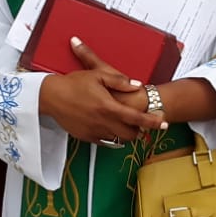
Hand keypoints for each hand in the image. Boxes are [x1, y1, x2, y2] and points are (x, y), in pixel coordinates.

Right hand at [40, 37, 165, 143]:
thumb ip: (120, 80)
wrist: (51, 96)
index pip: (137, 118)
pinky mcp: (85, 137)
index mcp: (108, 106)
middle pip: (130, 134)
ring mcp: (94, 131)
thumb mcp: (98, 74)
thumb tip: (137, 85)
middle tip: (140, 123)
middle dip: (138, 131)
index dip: (152, 122)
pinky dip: (110, 136)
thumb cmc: (74, 83)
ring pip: (118, 140)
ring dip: (125, 134)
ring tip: (125, 125)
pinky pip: (104, 141)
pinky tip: (108, 126)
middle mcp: (103, 122)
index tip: (163, 123)